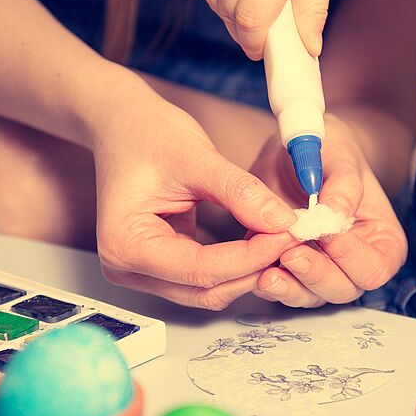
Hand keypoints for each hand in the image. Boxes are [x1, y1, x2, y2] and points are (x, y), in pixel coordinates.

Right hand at [93, 84, 297, 309]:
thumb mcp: (197, 157)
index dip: (250, 256)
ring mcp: (142, 271)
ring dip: (248, 270)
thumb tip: (282, 221)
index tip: (287, 234)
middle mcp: (126, 267)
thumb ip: (240, 192)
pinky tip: (260, 240)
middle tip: (291, 236)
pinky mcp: (161, 267)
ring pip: (208, 290)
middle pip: (204, 288)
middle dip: (253, 267)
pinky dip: (236, 264)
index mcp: (124, 243)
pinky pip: (205, 278)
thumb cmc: (146, 134)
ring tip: (279, 237)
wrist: (124, 124)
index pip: (200, 269)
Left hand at [248, 114, 407, 306]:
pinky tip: (256, 270)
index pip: (375, 267)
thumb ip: (343, 184)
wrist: (294, 153)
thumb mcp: (340, 154)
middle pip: (343, 289)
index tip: (327, 235)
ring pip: (310, 295)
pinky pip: (282, 289)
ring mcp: (323, 271)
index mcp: (382, 240)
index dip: (352, 257)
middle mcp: (355, 263)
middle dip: (316, 275)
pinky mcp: (291, 272)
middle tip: (291, 254)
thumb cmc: (329, 151)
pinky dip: (270, 283)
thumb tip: (336, 213)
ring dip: (289, 287)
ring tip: (268, 271)